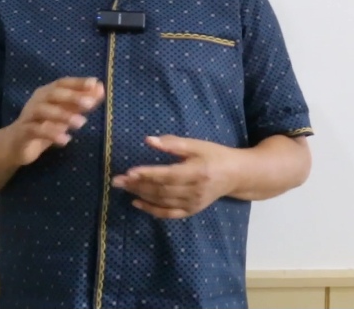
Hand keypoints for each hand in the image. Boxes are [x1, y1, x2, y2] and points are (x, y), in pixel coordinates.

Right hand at [3, 76, 103, 166]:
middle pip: (53, 93)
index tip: (94, 83)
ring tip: (81, 123)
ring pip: (44, 110)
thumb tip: (100, 88)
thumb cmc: (43, 126)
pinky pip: (36, 130)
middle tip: (90, 103)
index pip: (62, 83)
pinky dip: (51, 134)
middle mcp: (37, 101)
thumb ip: (82, 102)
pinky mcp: (23, 132)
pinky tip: (65, 140)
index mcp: (47, 93)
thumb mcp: (65, 113)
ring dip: (63, 115)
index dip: (78, 82)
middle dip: (72, 96)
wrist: (15, 145)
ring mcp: (29, 116)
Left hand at [111, 135, 235, 218]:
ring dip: (141, 195)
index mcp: (197, 172)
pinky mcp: (191, 210)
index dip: (147, 174)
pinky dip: (152, 210)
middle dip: (138, 185)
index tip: (129, 171)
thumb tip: (149, 140)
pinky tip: (137, 203)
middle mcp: (194, 191)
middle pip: (161, 190)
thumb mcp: (197, 145)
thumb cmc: (215, 155)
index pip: (167, 175)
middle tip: (117, 180)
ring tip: (124, 188)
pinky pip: (168, 214)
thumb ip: (173, 144)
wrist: (236, 175)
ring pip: (162, 202)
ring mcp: (193, 203)